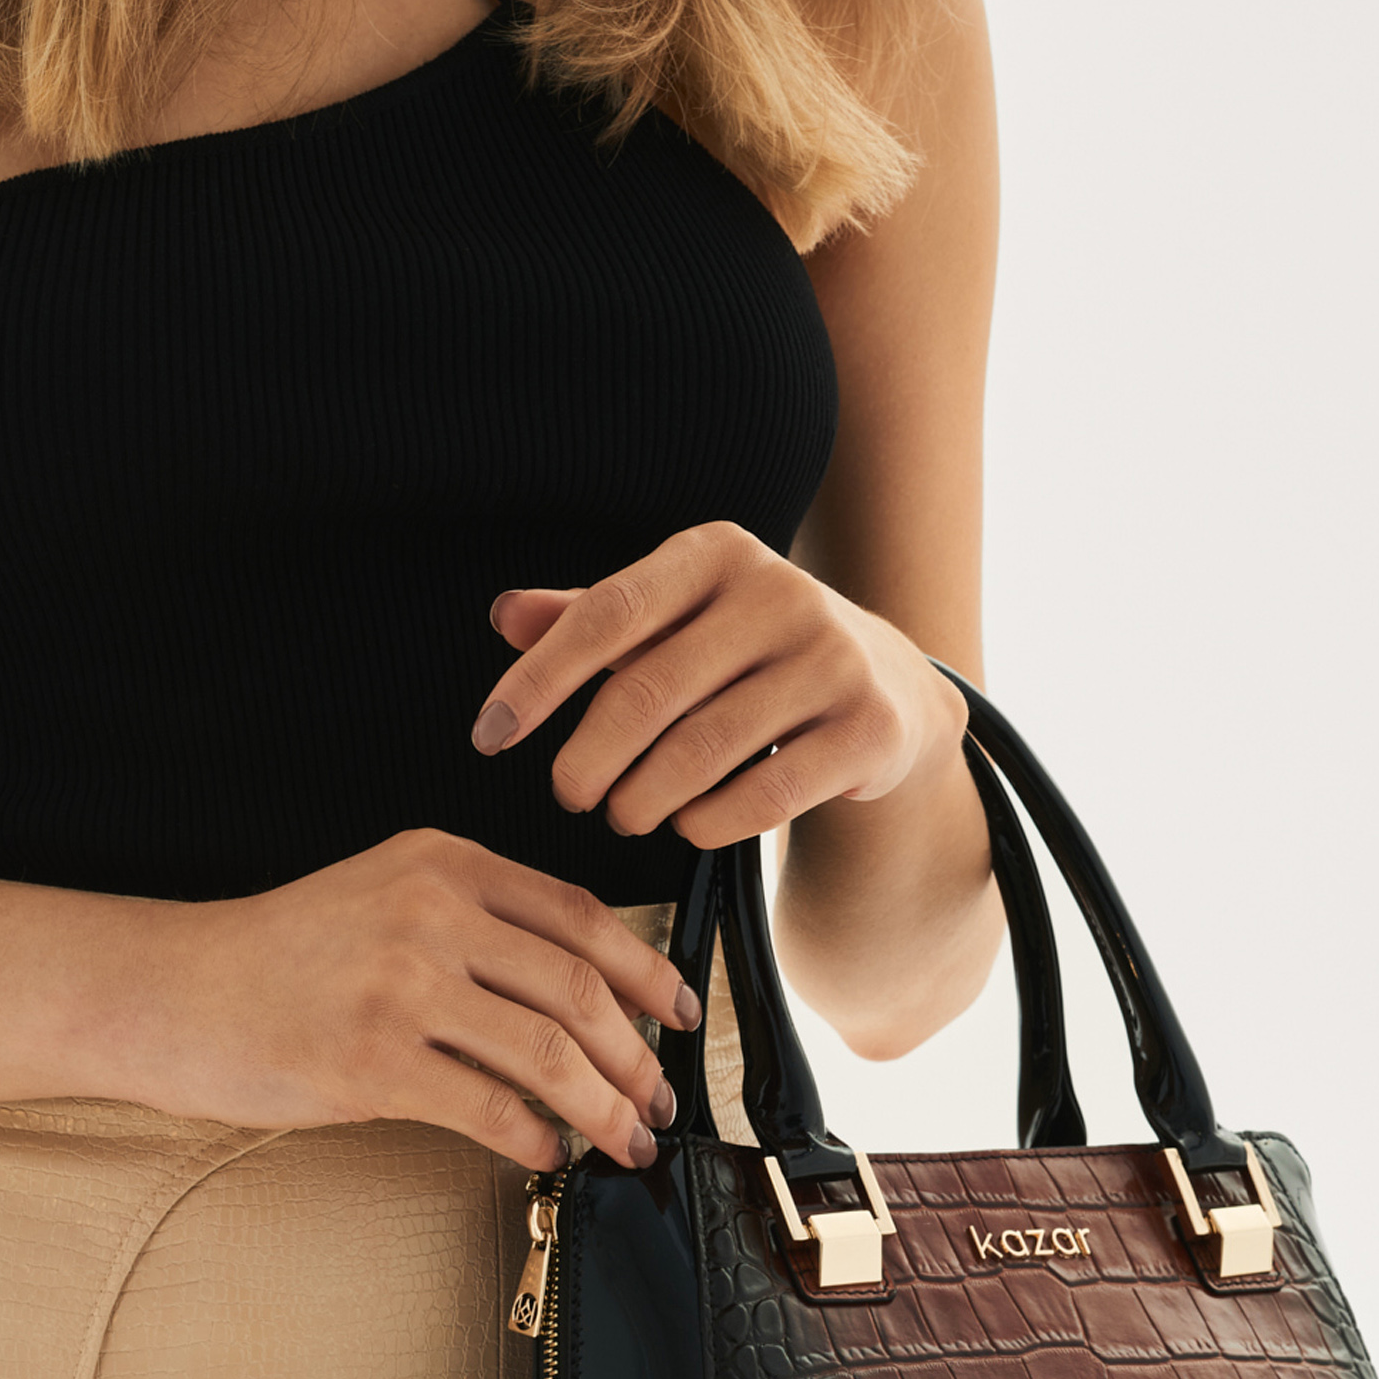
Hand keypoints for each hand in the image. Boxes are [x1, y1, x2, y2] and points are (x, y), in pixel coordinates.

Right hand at [132, 829, 696, 1171]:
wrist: (170, 989)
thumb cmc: (278, 957)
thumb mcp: (383, 897)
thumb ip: (475, 924)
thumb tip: (579, 994)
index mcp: (443, 865)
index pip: (580, 915)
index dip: (648, 971)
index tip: (679, 1014)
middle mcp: (428, 912)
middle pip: (580, 988)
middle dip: (637, 1056)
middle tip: (658, 1096)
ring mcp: (400, 985)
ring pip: (548, 1051)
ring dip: (604, 1107)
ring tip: (624, 1138)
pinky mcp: (371, 1059)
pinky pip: (488, 1106)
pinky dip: (535, 1138)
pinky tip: (547, 1153)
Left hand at [471, 521, 968, 848]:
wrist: (888, 684)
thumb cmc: (754, 652)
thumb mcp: (678, 619)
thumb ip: (595, 619)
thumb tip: (506, 616)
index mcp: (717, 553)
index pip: (607, 614)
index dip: (538, 679)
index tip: (490, 734)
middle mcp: (779, 593)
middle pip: (648, 692)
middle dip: (589, 759)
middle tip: (570, 794)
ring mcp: (831, 660)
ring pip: (702, 750)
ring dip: (644, 799)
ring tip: (625, 813)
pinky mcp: (867, 728)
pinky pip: (764, 794)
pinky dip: (710, 822)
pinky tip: (690, 826)